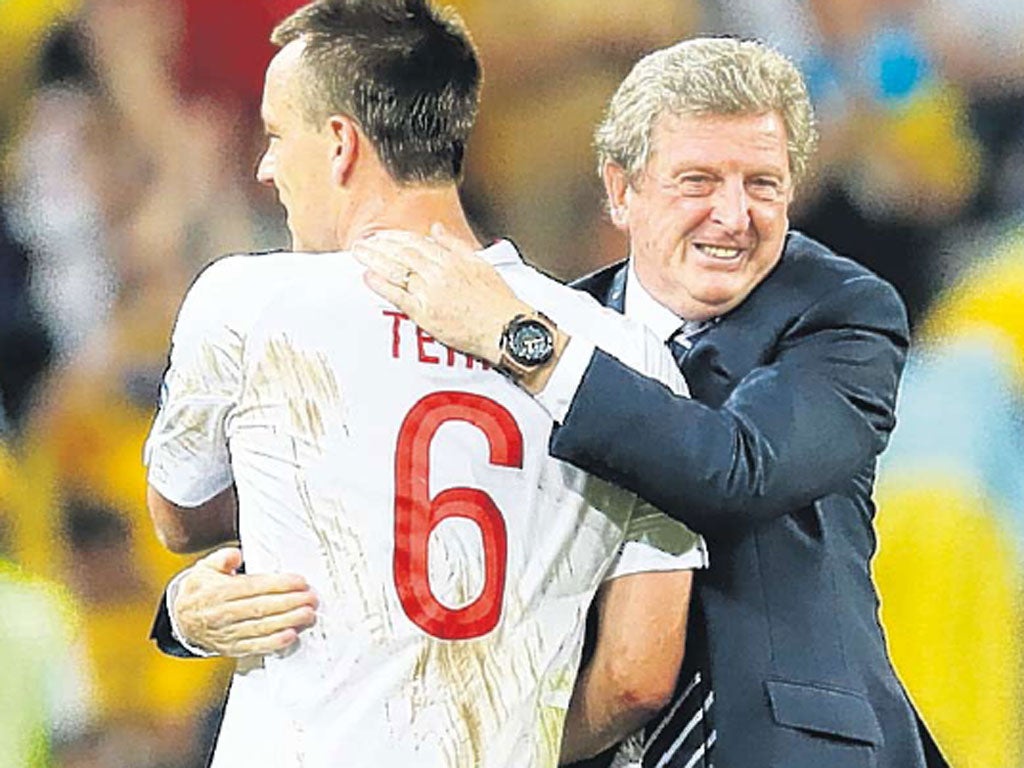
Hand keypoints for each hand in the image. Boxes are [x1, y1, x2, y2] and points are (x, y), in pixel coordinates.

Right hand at [171, 547, 317, 657]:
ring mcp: (228, 633)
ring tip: (308, 614)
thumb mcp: (205, 567)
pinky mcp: (233, 648)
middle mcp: (222, 614)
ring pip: (261, 628)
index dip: (279, 584)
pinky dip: (274, 643)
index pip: (253, 587)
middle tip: (312, 598)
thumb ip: (221, 558)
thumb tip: (235, 556)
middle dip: (290, 603)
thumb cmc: (201, 589)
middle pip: (261, 608)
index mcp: (218, 592)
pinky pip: (255, 646)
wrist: (182, 621)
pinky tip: (291, 636)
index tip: (300, 581)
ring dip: (288, 622)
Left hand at [353, 224, 529, 364]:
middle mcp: (440, 272)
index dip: (396, 237)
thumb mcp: (480, 264)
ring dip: (374, 259)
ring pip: (397, 270)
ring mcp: (431, 292)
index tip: (382, 235)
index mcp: (453, 260)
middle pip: (402, 253)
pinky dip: (381, 284)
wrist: (506, 329)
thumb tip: (436, 230)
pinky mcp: (426, 314)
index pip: (417, 242)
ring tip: (359, 253)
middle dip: (379, 244)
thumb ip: (455, 245)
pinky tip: (368, 277)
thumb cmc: (498, 302)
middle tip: (362, 242)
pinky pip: (398, 296)